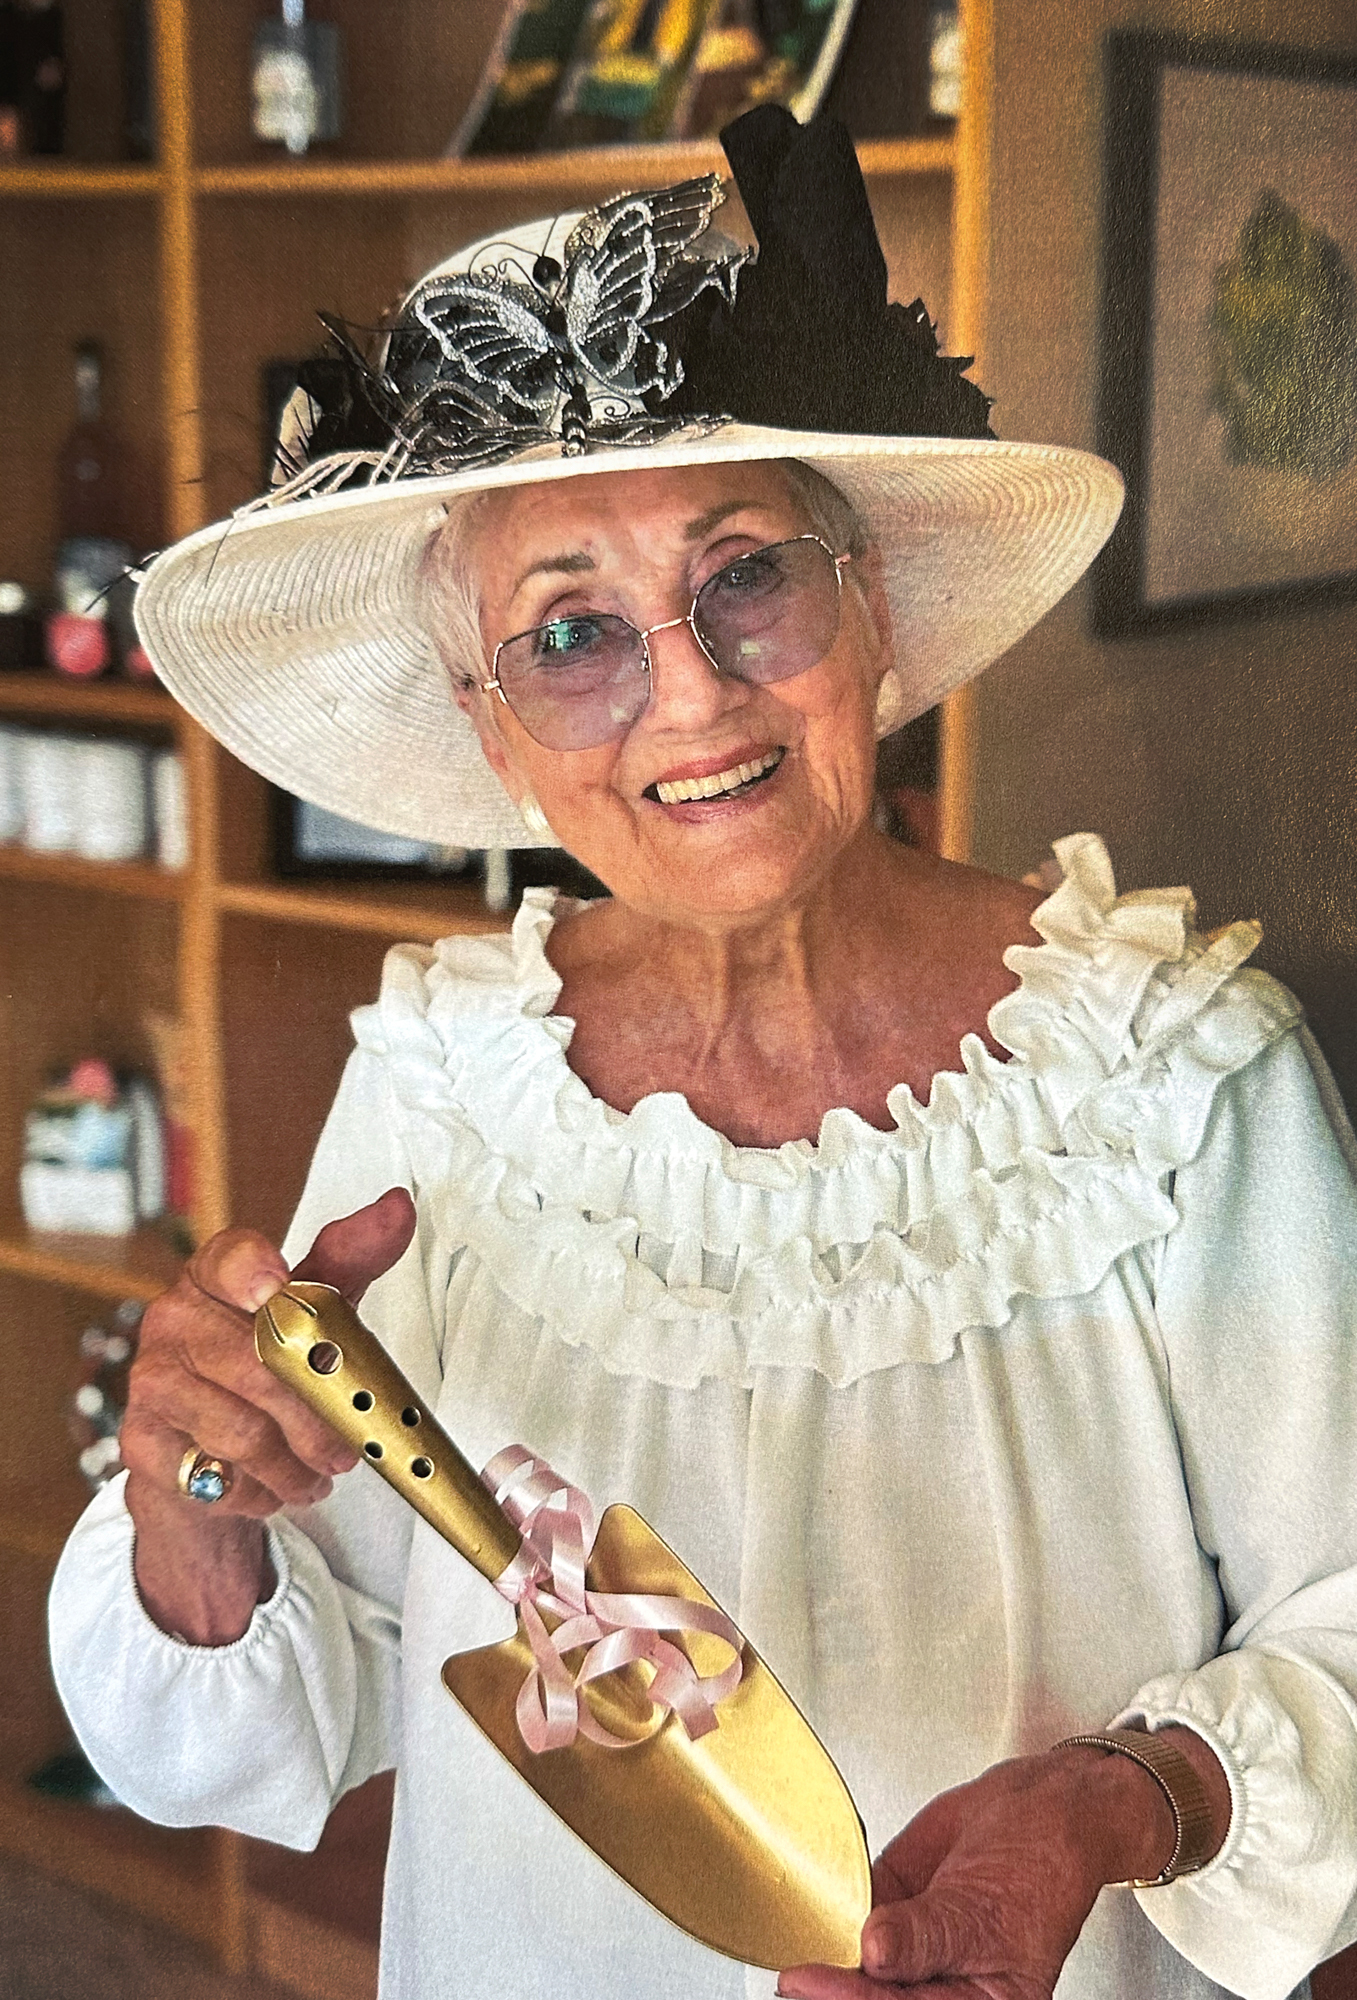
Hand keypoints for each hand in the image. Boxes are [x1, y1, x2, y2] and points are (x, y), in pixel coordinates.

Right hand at [122, 1186, 415, 1642]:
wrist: (204, 1444)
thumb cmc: (266, 1360)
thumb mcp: (313, 1305)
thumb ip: (351, 1258)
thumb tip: (398, 1207)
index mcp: (215, 1276)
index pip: (229, 1258)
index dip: (253, 1270)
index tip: (277, 1285)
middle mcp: (173, 1320)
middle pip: (257, 1364)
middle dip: (317, 1416)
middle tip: (348, 1446)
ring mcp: (150, 1381)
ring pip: (243, 1432)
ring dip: (296, 1466)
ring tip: (318, 1472)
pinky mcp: (142, 1444)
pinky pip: (220, 1477)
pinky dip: (261, 1492)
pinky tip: (273, 1485)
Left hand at [777, 1741, 1198, 1998]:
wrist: (1042, 1805)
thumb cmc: (1041, 1864)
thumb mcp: (986, 1908)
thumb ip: (927, 1933)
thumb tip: (875, 1952)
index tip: (807, 1982)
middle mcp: (942, 1985)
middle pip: (877, 1995)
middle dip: (833, 1986)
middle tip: (791, 1975)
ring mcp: (912, 1948)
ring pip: (858, 1961)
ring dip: (825, 1952)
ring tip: (794, 1942)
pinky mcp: (891, 1907)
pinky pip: (854, 1914)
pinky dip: (833, 1907)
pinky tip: (815, 1904)